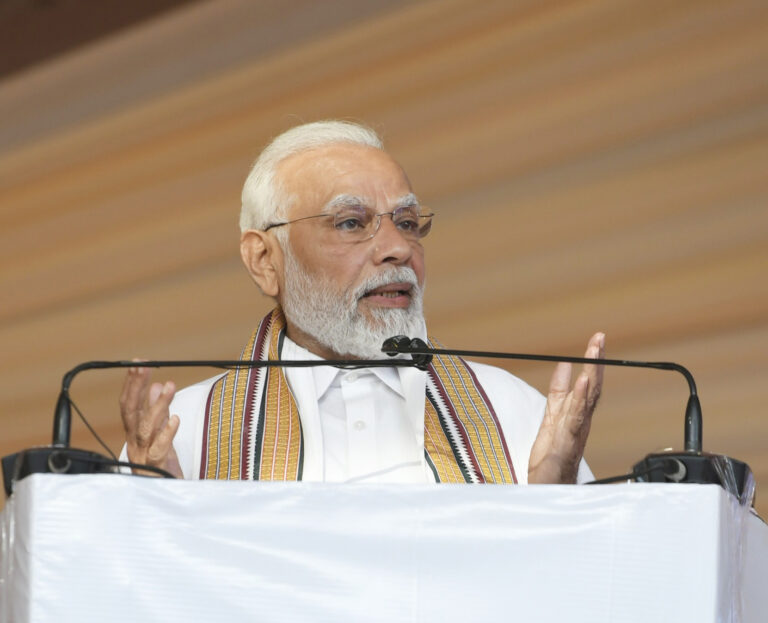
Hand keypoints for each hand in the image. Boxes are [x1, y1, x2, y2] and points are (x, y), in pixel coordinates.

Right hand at [119, 364, 182, 477]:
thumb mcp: (159, 431)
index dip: (133, 382)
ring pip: (145, 428)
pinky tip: (175, 419)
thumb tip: (156, 384)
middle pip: (131, 411)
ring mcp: (143, 456)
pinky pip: (159, 449)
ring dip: (157, 405)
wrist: (165, 495)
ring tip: (169, 386)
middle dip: (136, 386)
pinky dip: (167, 433)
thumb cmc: (161, 464)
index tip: (139, 363)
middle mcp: (135, 442)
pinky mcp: (156, 468)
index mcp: (134, 432)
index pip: (129, 403)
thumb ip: (156, 410)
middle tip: (144, 365)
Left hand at [528, 332, 604, 483]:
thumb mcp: (552, 414)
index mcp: (577, 411)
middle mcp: (580, 418)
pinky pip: (576, 415)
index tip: (597, 339)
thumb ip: (559, 391)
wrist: (549, 484)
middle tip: (599, 338)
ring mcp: (576, 429)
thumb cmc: (552, 454)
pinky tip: (583, 379)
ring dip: (592, 371)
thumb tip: (564, 365)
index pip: (588, 381)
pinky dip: (580, 396)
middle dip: (596, 360)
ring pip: (588, 396)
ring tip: (594, 351)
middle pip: (592, 385)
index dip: (593, 360)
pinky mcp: (568, 440)